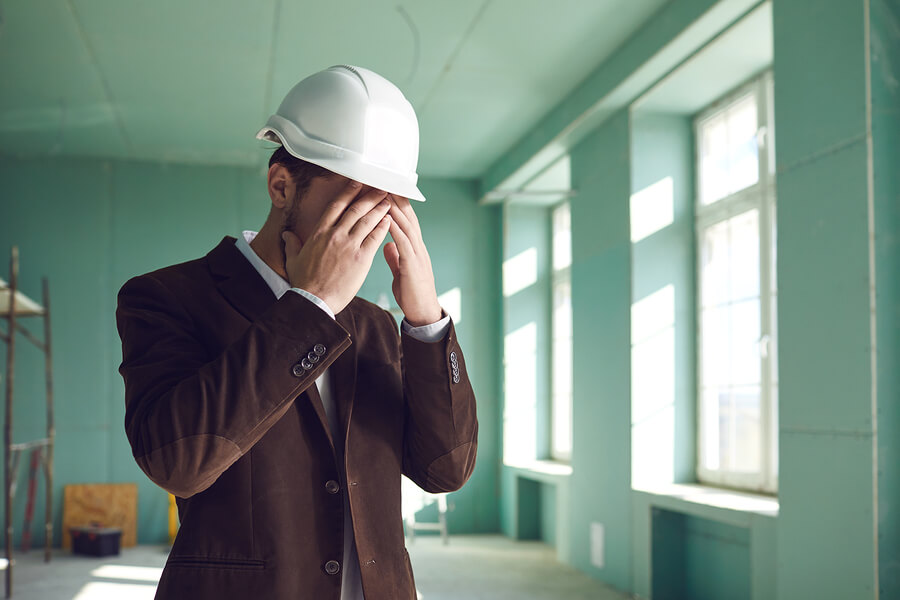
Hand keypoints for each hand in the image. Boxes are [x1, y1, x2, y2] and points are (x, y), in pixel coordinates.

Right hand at [282, 181, 391, 314]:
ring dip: (379, 208)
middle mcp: (335, 235)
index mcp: (319, 233)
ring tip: (388, 200)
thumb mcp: (293, 260)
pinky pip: (374, 238)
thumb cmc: (304, 283)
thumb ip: (292, 244)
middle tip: (380, 188)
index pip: (336, 206)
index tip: (357, 183)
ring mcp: (349, 246)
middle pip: (355, 209)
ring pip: (367, 220)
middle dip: (369, 196)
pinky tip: (389, 220)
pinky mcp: (361, 259)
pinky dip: (383, 227)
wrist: (314, 301)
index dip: (348, 192)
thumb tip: (287, 234)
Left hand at [383, 195, 441, 326]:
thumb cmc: (411, 293)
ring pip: (407, 224)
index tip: (385, 188)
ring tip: (384, 191)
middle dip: (396, 197)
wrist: (423, 312)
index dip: (396, 203)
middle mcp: (417, 246)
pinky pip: (404, 242)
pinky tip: (386, 217)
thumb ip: (395, 257)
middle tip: (385, 180)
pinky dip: (395, 228)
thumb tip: (387, 245)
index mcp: (413, 247)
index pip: (405, 219)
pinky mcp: (413, 264)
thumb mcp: (400, 271)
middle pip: (407, 216)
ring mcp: (417, 254)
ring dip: (395, 207)